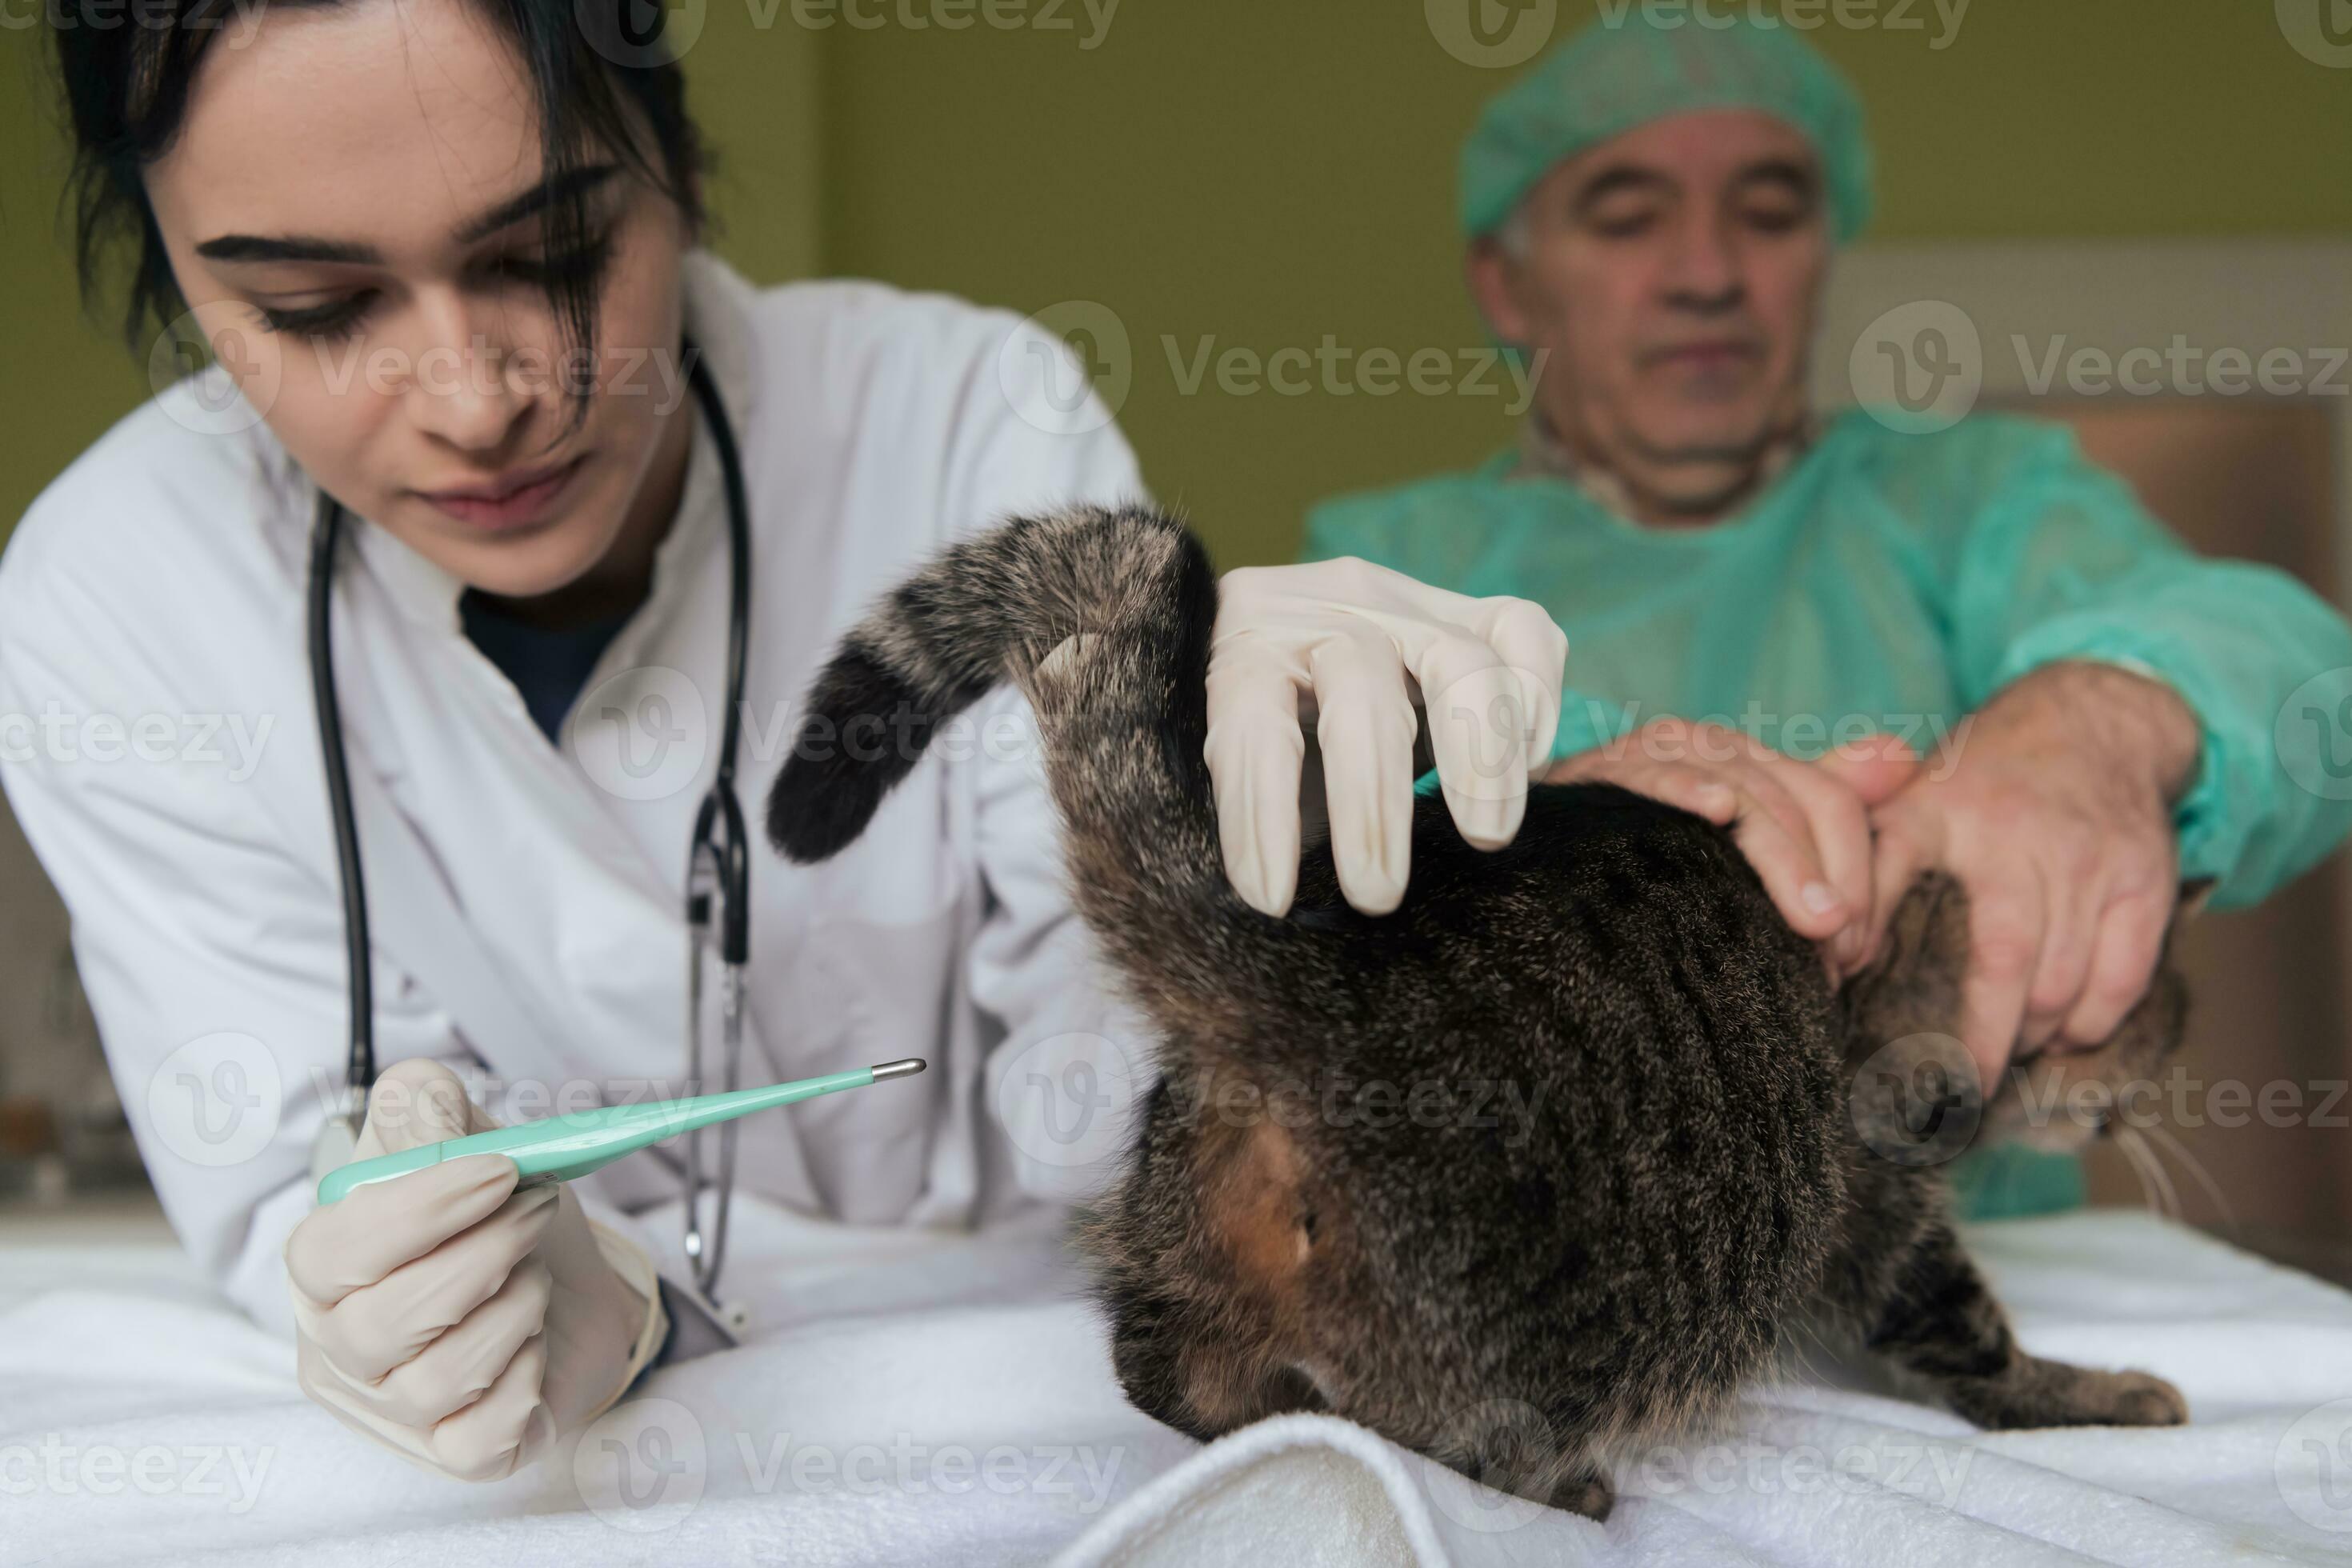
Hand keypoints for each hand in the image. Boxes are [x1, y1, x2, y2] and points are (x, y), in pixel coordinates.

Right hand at [285, 1059, 664, 1480]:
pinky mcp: (456, 1454)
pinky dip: (523, 1379)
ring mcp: (393, 1411)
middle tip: (533, 1209)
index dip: (419, 1209)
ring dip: (512, 1311)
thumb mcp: (463, 1139)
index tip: (501, 1169)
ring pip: (439, 1378)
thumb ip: (425, 1106)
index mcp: (322, 1269)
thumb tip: (420, 1102)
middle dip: (482, 1254)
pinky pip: (481, 1436)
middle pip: (382, 1323)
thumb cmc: (495, 1214)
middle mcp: (340, 1349)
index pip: (330, 1252)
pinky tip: (533, 1341)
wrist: (570, 1281)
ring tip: (532, 1274)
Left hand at [1205, 556, 1567, 915]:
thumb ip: (1257, 815)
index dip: (1260, 812)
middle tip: (1378, 896)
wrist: (1291, 649)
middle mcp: (1327, 609)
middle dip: (1372, 801)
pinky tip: (1532, 771)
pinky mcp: (1472, 611)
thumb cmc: (1263, 745)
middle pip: (1360, 687)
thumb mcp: (1242, 776)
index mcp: (1246, 647)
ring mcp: (1406, 604)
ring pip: (1458, 658)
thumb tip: (1279, 903)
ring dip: (1480, 756)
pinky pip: (1522, 631)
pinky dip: (1536, 700)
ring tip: (1486, 838)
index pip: (1253, 722)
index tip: (1272, 900)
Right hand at [1545, 719, 1919, 979]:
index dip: (1857, 871)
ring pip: (1743, 793)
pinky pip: (1652, 773)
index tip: (1856, 953)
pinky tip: (1714, 811)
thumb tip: (1902, 754)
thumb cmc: (1648, 857)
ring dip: (1783, 859)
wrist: (1540, 863)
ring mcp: (1655, 756)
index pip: (1829, 800)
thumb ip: (1819, 799)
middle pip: (1796, 800)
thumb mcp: (1743, 836)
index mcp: (1749, 762)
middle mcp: (1709, 749)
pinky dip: (1686, 786)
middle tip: (1839, 957)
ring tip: (1811, 923)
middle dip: (1831, 879)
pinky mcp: (1601, 773)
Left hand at [1862, 662, 2201, 1091]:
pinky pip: (2121, 979)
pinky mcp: (2143, 880)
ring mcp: (2087, 859)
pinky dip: (2089, 1023)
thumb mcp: (1909, 796)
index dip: (1864, 939)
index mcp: (1939, 812)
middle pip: (2001, 964)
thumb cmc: (1981, 783)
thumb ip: (1864, 863)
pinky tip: (2062, 1037)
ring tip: (1998, 1063)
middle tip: (1943, 1092)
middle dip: (1974, 1044)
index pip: (1891, 879)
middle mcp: (2016, 837)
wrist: (2091, 721)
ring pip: (2061, 984)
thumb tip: (1831, 955)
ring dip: (2029, 1038)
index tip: (1851, 1002)